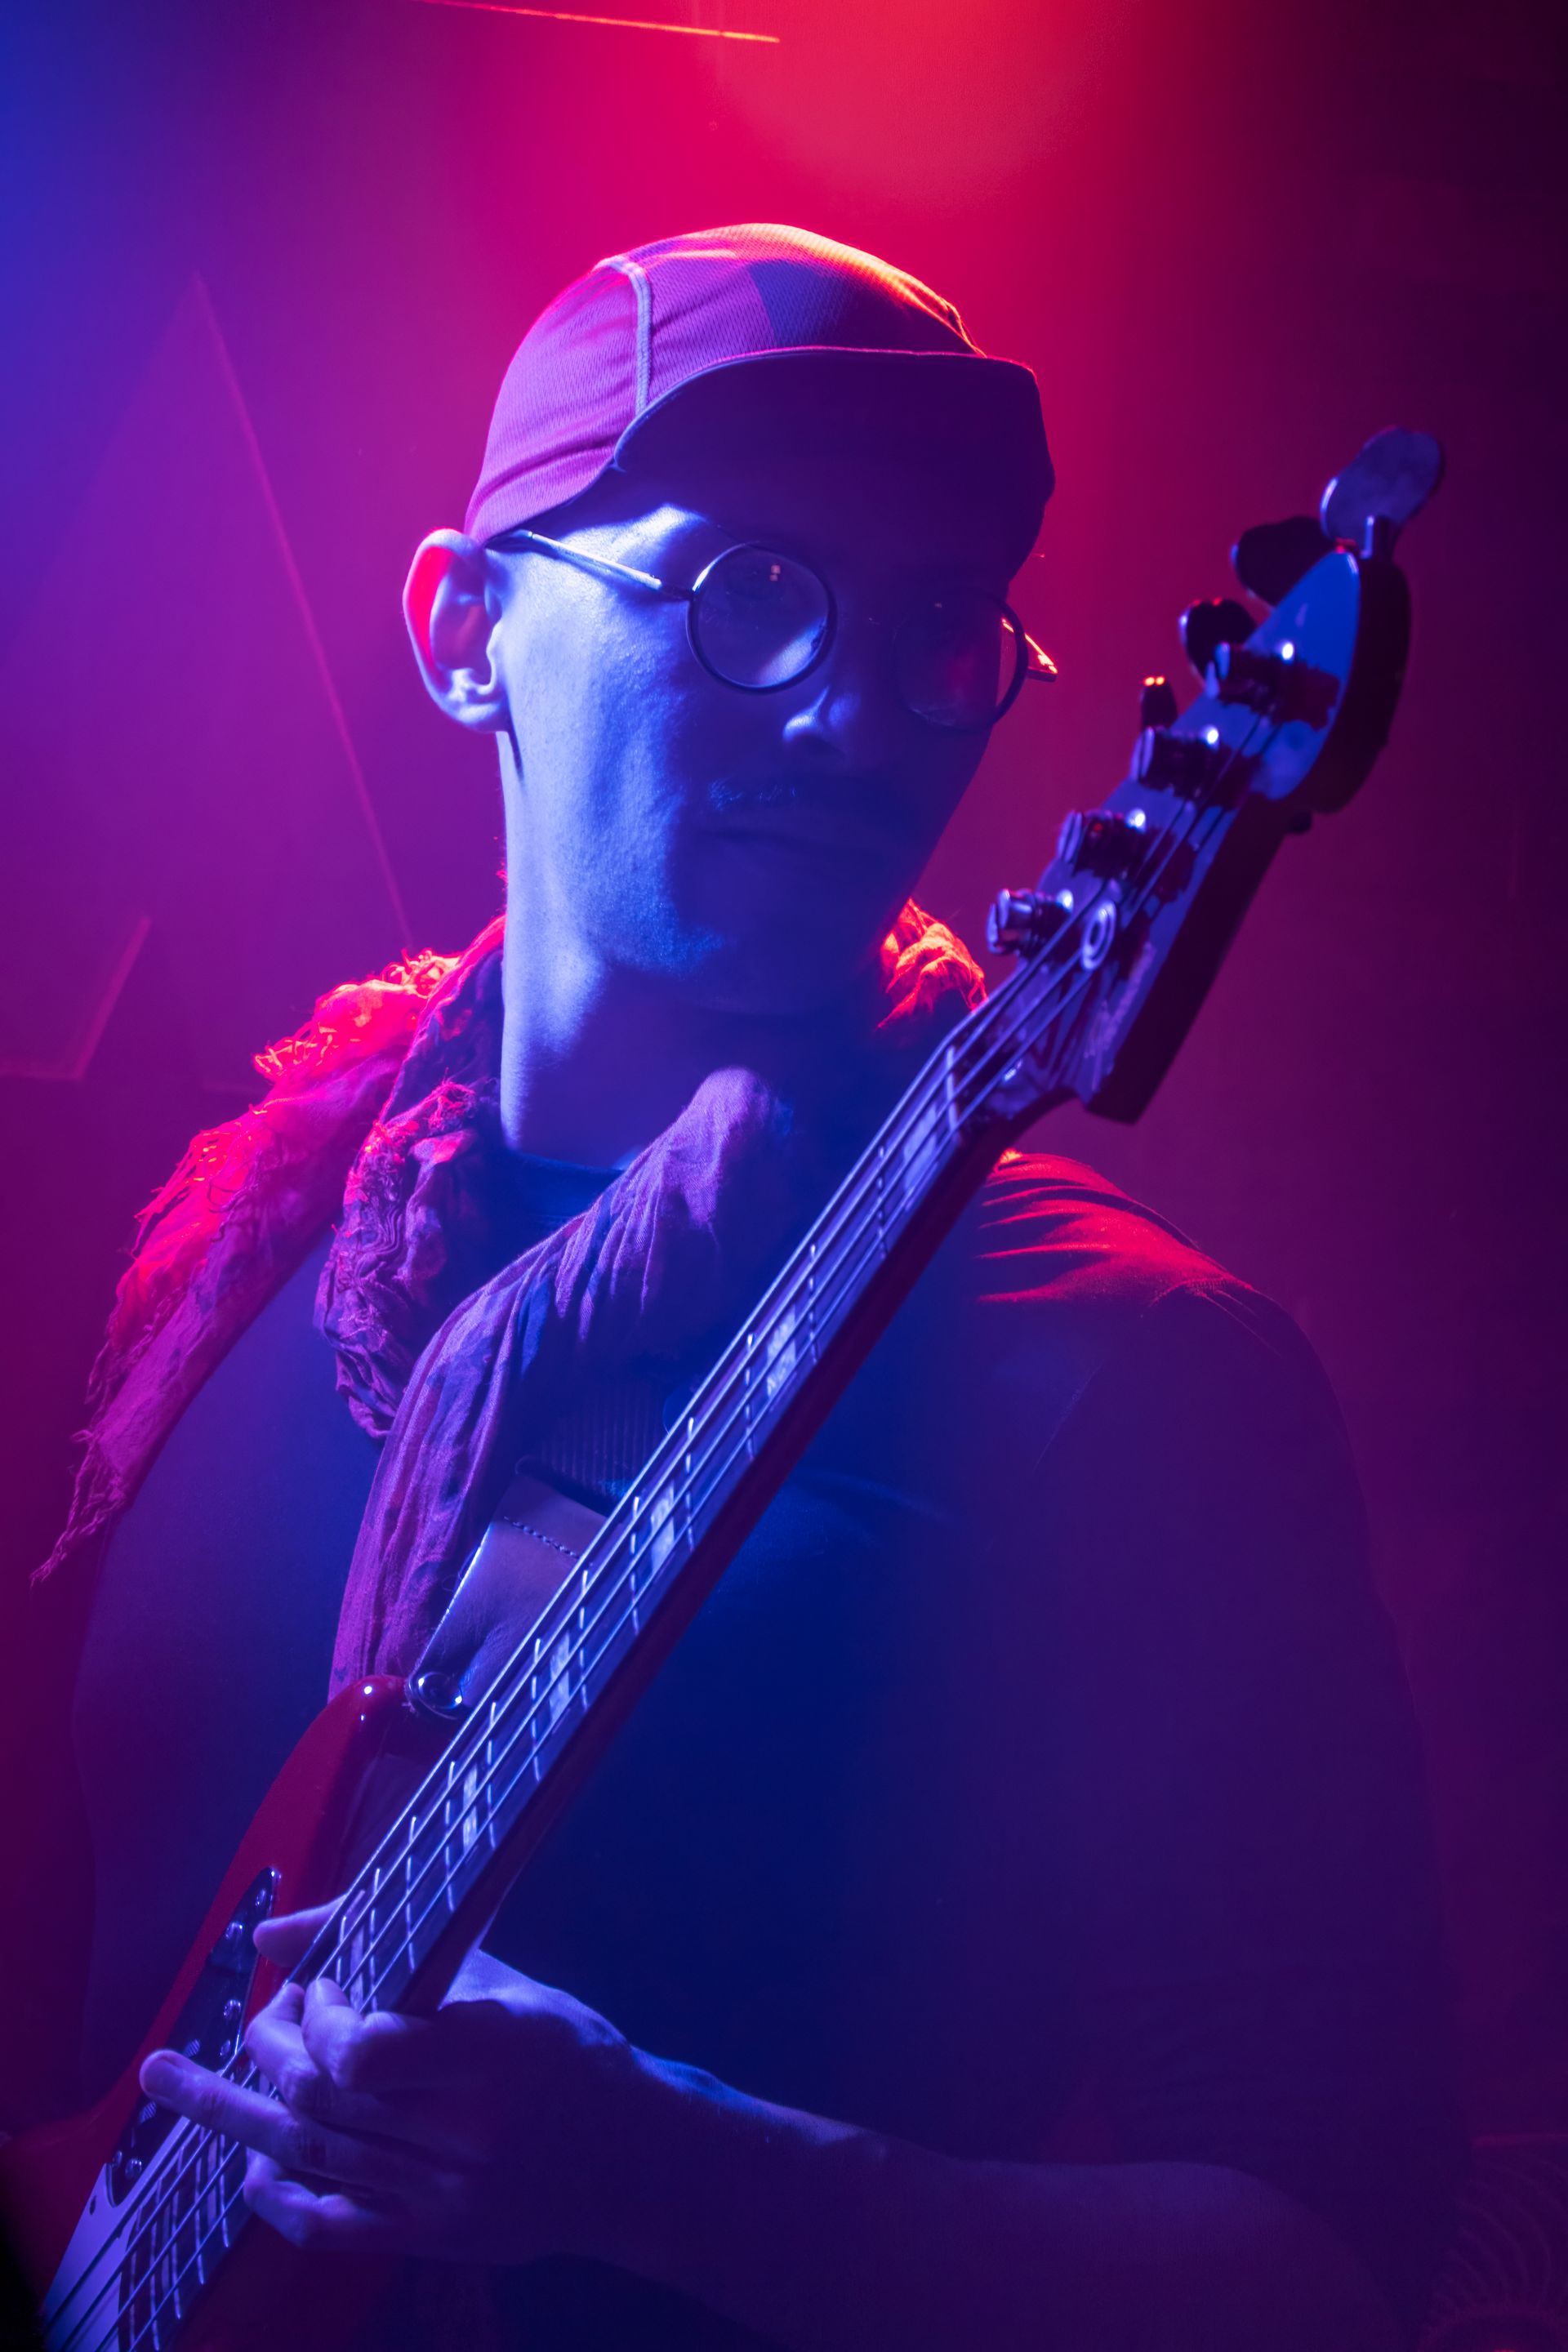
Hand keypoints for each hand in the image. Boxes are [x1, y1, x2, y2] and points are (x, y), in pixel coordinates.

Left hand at [138, 1905, 646, 2263]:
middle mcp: (466, 2131)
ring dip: (234, 2111)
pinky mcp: (435, 2238)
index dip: (321, 2018)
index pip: (366, 2050)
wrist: (633, 2161)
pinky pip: (331, 2225)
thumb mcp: (503, 1981)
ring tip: (168, 2078)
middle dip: (271, 2050)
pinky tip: (245, 2166)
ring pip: (310, 2155)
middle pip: (322, 2099)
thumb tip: (277, 1935)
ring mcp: (446, 2195)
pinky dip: (277, 2195)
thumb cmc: (568, 2053)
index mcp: (493, 2051)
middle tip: (265, 2019)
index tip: (325, 1988)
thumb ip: (395, 1949)